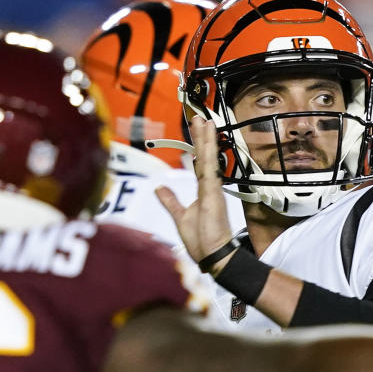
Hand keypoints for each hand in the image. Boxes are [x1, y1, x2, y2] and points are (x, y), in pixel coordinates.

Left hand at [156, 117, 236, 272]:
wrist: (214, 255)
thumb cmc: (201, 240)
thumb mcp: (180, 216)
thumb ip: (171, 201)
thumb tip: (158, 188)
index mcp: (203, 191)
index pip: (199, 163)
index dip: (198, 147)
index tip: (196, 131)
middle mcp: (209, 186)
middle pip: (205, 156)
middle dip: (202, 137)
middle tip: (200, 117)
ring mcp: (212, 188)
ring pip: (209, 158)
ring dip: (206, 138)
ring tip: (204, 119)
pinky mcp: (212, 192)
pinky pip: (210, 167)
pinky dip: (209, 151)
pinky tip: (209, 137)